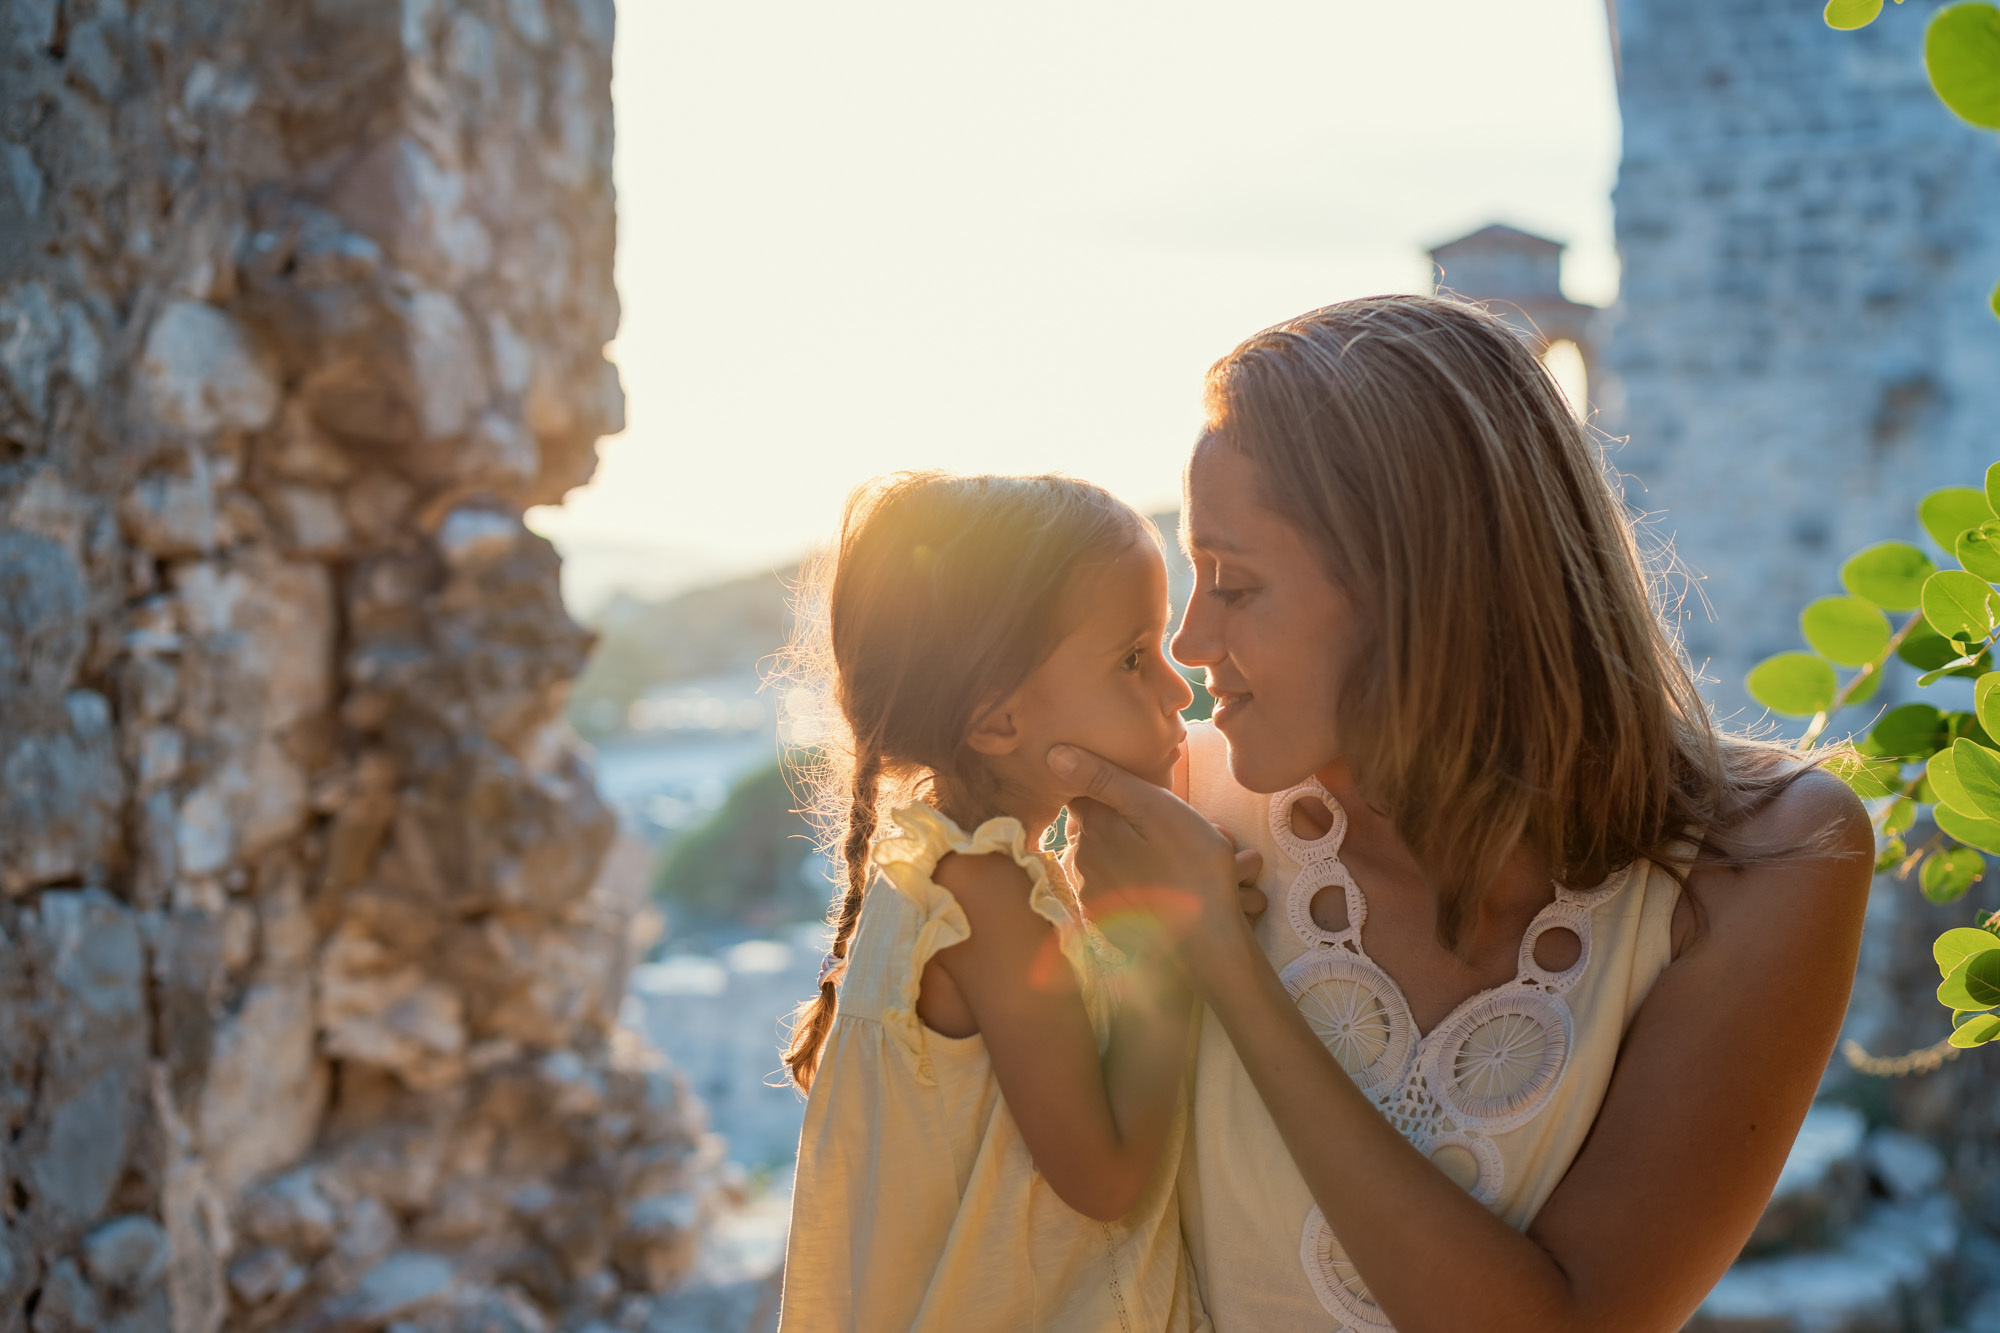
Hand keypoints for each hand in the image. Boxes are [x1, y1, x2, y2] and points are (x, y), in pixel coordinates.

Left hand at [1050, 743, 1262, 979]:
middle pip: (1096, 829)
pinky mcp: (1105, 921)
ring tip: (1176, 864)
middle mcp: (1081, 860)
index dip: (1110, 791)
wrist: (1205, 939)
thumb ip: (1102, 778)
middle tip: (1174, 834)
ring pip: (1107, 861)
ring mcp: (1092, 894)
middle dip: (1126, 827)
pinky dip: (1134, 887)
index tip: (1140, 796)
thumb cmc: (1189, 863)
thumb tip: (1053, 753)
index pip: (1084, 795)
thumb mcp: (1153, 806)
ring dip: (1133, 858)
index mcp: (1091, 827)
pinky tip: (1165, 889)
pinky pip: (1115, 891)